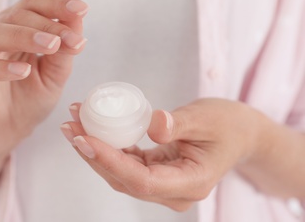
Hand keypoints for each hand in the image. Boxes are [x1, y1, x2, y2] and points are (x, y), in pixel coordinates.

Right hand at [0, 0, 88, 159]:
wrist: (6, 134)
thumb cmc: (29, 101)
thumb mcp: (54, 76)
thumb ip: (63, 52)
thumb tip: (78, 22)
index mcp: (16, 29)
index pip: (33, 3)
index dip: (56, 2)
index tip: (82, 9)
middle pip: (16, 14)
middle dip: (48, 24)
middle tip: (71, 38)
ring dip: (25, 36)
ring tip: (52, 45)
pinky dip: (0, 68)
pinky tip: (23, 71)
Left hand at [61, 99, 265, 210]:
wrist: (239, 134)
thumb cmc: (228, 124)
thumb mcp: (207, 117)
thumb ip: (180, 123)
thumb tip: (153, 124)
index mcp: (191, 183)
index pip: (142, 181)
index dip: (110, 161)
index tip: (85, 139)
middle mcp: (174, 192)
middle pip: (124, 179)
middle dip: (93, 154)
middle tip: (70, 127)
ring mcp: (164, 186)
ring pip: (120, 174)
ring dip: (95, 150)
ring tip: (73, 124)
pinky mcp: (156, 174)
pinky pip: (126, 164)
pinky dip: (107, 147)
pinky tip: (91, 129)